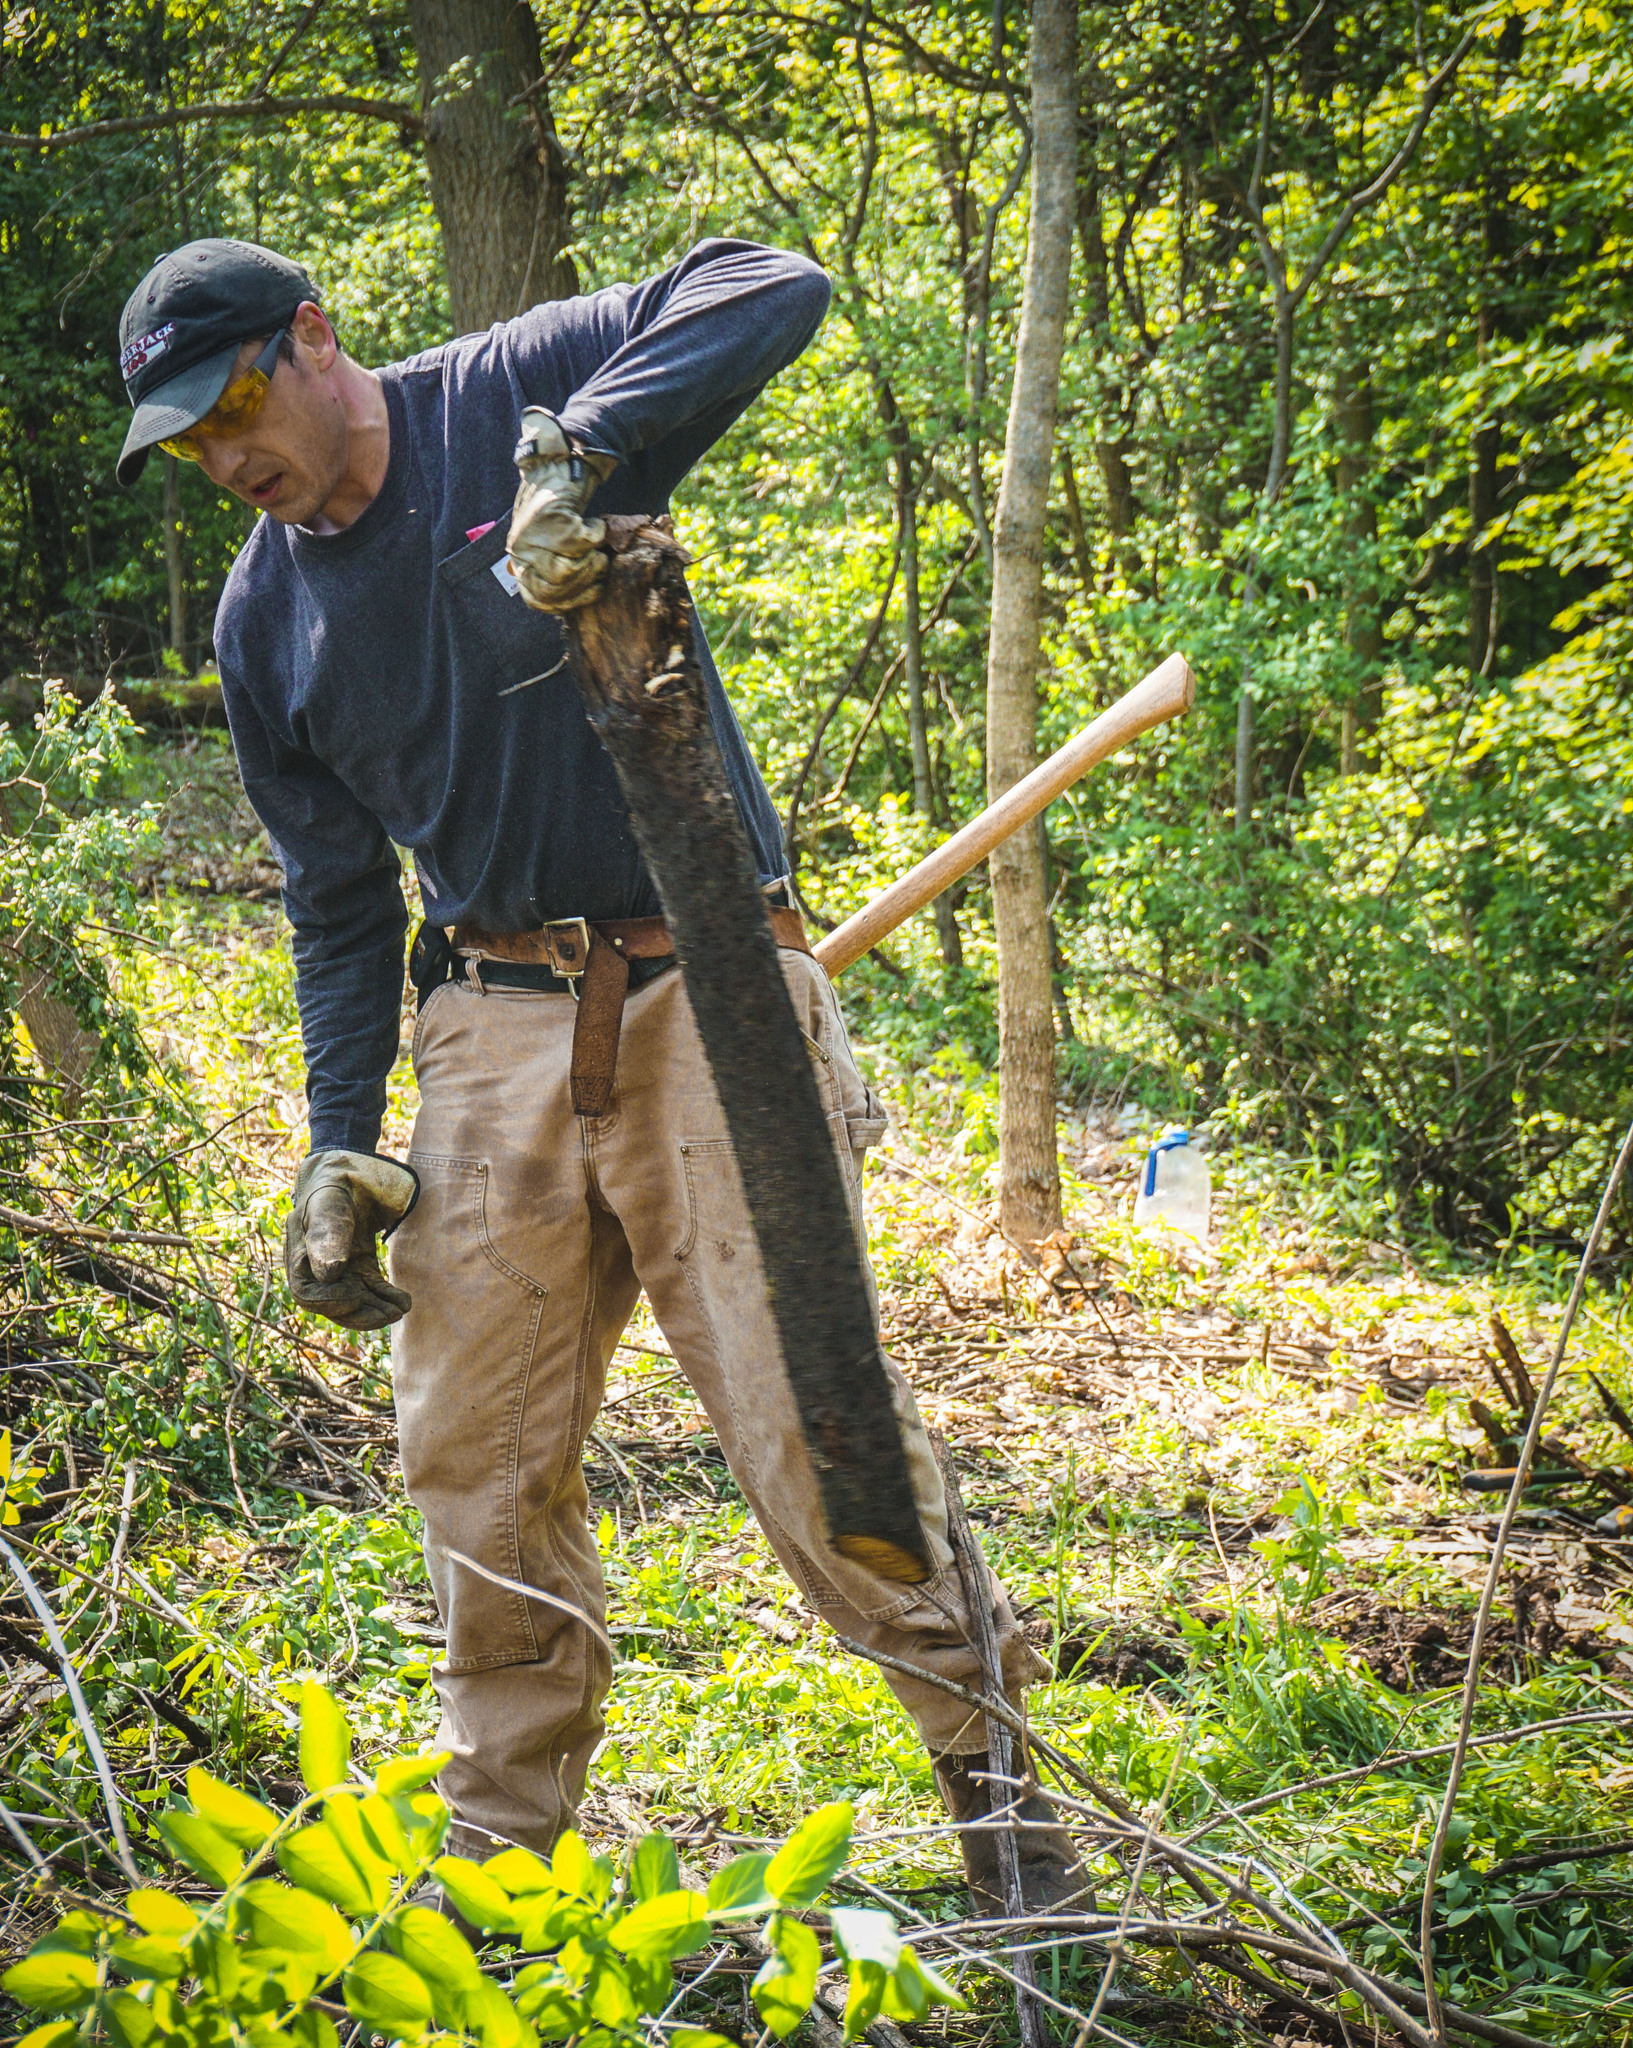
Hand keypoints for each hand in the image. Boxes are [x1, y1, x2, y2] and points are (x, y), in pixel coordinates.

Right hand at [285, 1150, 418, 1330]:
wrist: (353, 1162)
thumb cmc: (339, 1175)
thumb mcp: (332, 1198)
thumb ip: (328, 1231)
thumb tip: (328, 1273)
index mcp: (300, 1248)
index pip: (307, 1292)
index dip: (330, 1301)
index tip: (356, 1294)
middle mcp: (315, 1262)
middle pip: (330, 1304)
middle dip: (359, 1314)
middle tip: (391, 1313)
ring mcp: (338, 1264)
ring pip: (351, 1301)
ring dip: (375, 1311)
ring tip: (402, 1308)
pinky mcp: (358, 1263)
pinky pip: (368, 1290)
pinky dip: (384, 1298)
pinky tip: (403, 1300)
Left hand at [506, 408, 617, 612]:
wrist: (557, 464)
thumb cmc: (561, 511)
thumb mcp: (551, 547)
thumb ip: (556, 572)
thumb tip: (575, 598)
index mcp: (519, 562)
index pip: (539, 600)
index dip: (570, 600)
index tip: (593, 589)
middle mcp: (520, 550)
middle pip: (557, 587)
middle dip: (586, 579)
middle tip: (599, 561)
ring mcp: (532, 533)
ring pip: (568, 569)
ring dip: (594, 559)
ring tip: (598, 545)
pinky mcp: (549, 516)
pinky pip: (582, 542)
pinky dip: (596, 534)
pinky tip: (596, 524)